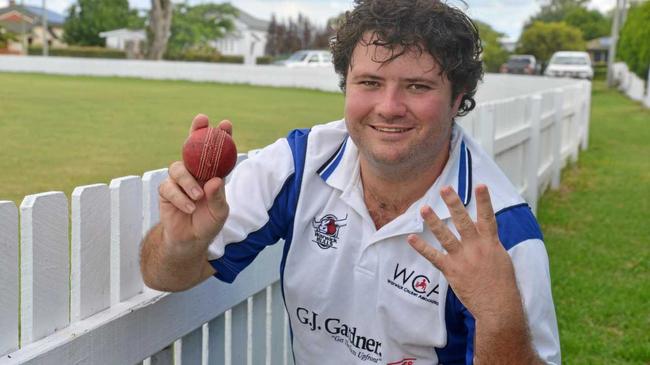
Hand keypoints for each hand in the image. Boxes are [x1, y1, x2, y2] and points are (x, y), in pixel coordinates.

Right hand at [158, 114, 232, 249]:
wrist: (190, 241)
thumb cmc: (208, 223)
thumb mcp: (219, 212)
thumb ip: (218, 197)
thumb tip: (215, 180)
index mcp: (211, 174)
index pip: (217, 152)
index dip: (220, 136)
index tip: (225, 124)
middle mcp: (194, 173)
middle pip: (192, 147)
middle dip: (196, 132)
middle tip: (201, 121)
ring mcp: (179, 181)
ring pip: (178, 168)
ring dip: (188, 181)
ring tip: (198, 197)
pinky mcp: (166, 191)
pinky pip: (169, 187)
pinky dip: (180, 197)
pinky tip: (189, 207)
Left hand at [407, 185, 520, 320]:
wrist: (498, 307)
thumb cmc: (503, 283)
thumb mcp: (501, 259)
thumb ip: (490, 243)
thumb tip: (485, 232)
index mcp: (491, 243)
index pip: (488, 217)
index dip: (484, 201)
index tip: (480, 184)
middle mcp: (476, 248)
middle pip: (463, 221)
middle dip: (454, 203)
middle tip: (444, 189)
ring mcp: (462, 259)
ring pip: (445, 236)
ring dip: (434, 221)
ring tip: (424, 208)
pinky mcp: (451, 270)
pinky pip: (433, 256)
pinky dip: (422, 247)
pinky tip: (411, 238)